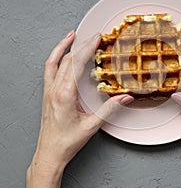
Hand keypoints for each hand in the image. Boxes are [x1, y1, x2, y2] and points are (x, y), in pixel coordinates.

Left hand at [32, 31, 133, 169]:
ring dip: (64, 46)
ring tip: (72, 35)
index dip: (88, 49)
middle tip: (94, 36)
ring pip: (55, 61)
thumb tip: (125, 97)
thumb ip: (110, 108)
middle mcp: (55, 89)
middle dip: (82, 45)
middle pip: (68, 59)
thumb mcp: (92, 125)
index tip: (97, 39)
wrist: (50, 152)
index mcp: (65, 95)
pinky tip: (62, 52)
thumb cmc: (67, 141)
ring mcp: (49, 90)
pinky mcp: (48, 93)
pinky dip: (55, 57)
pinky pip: (49, 69)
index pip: (77, 64)